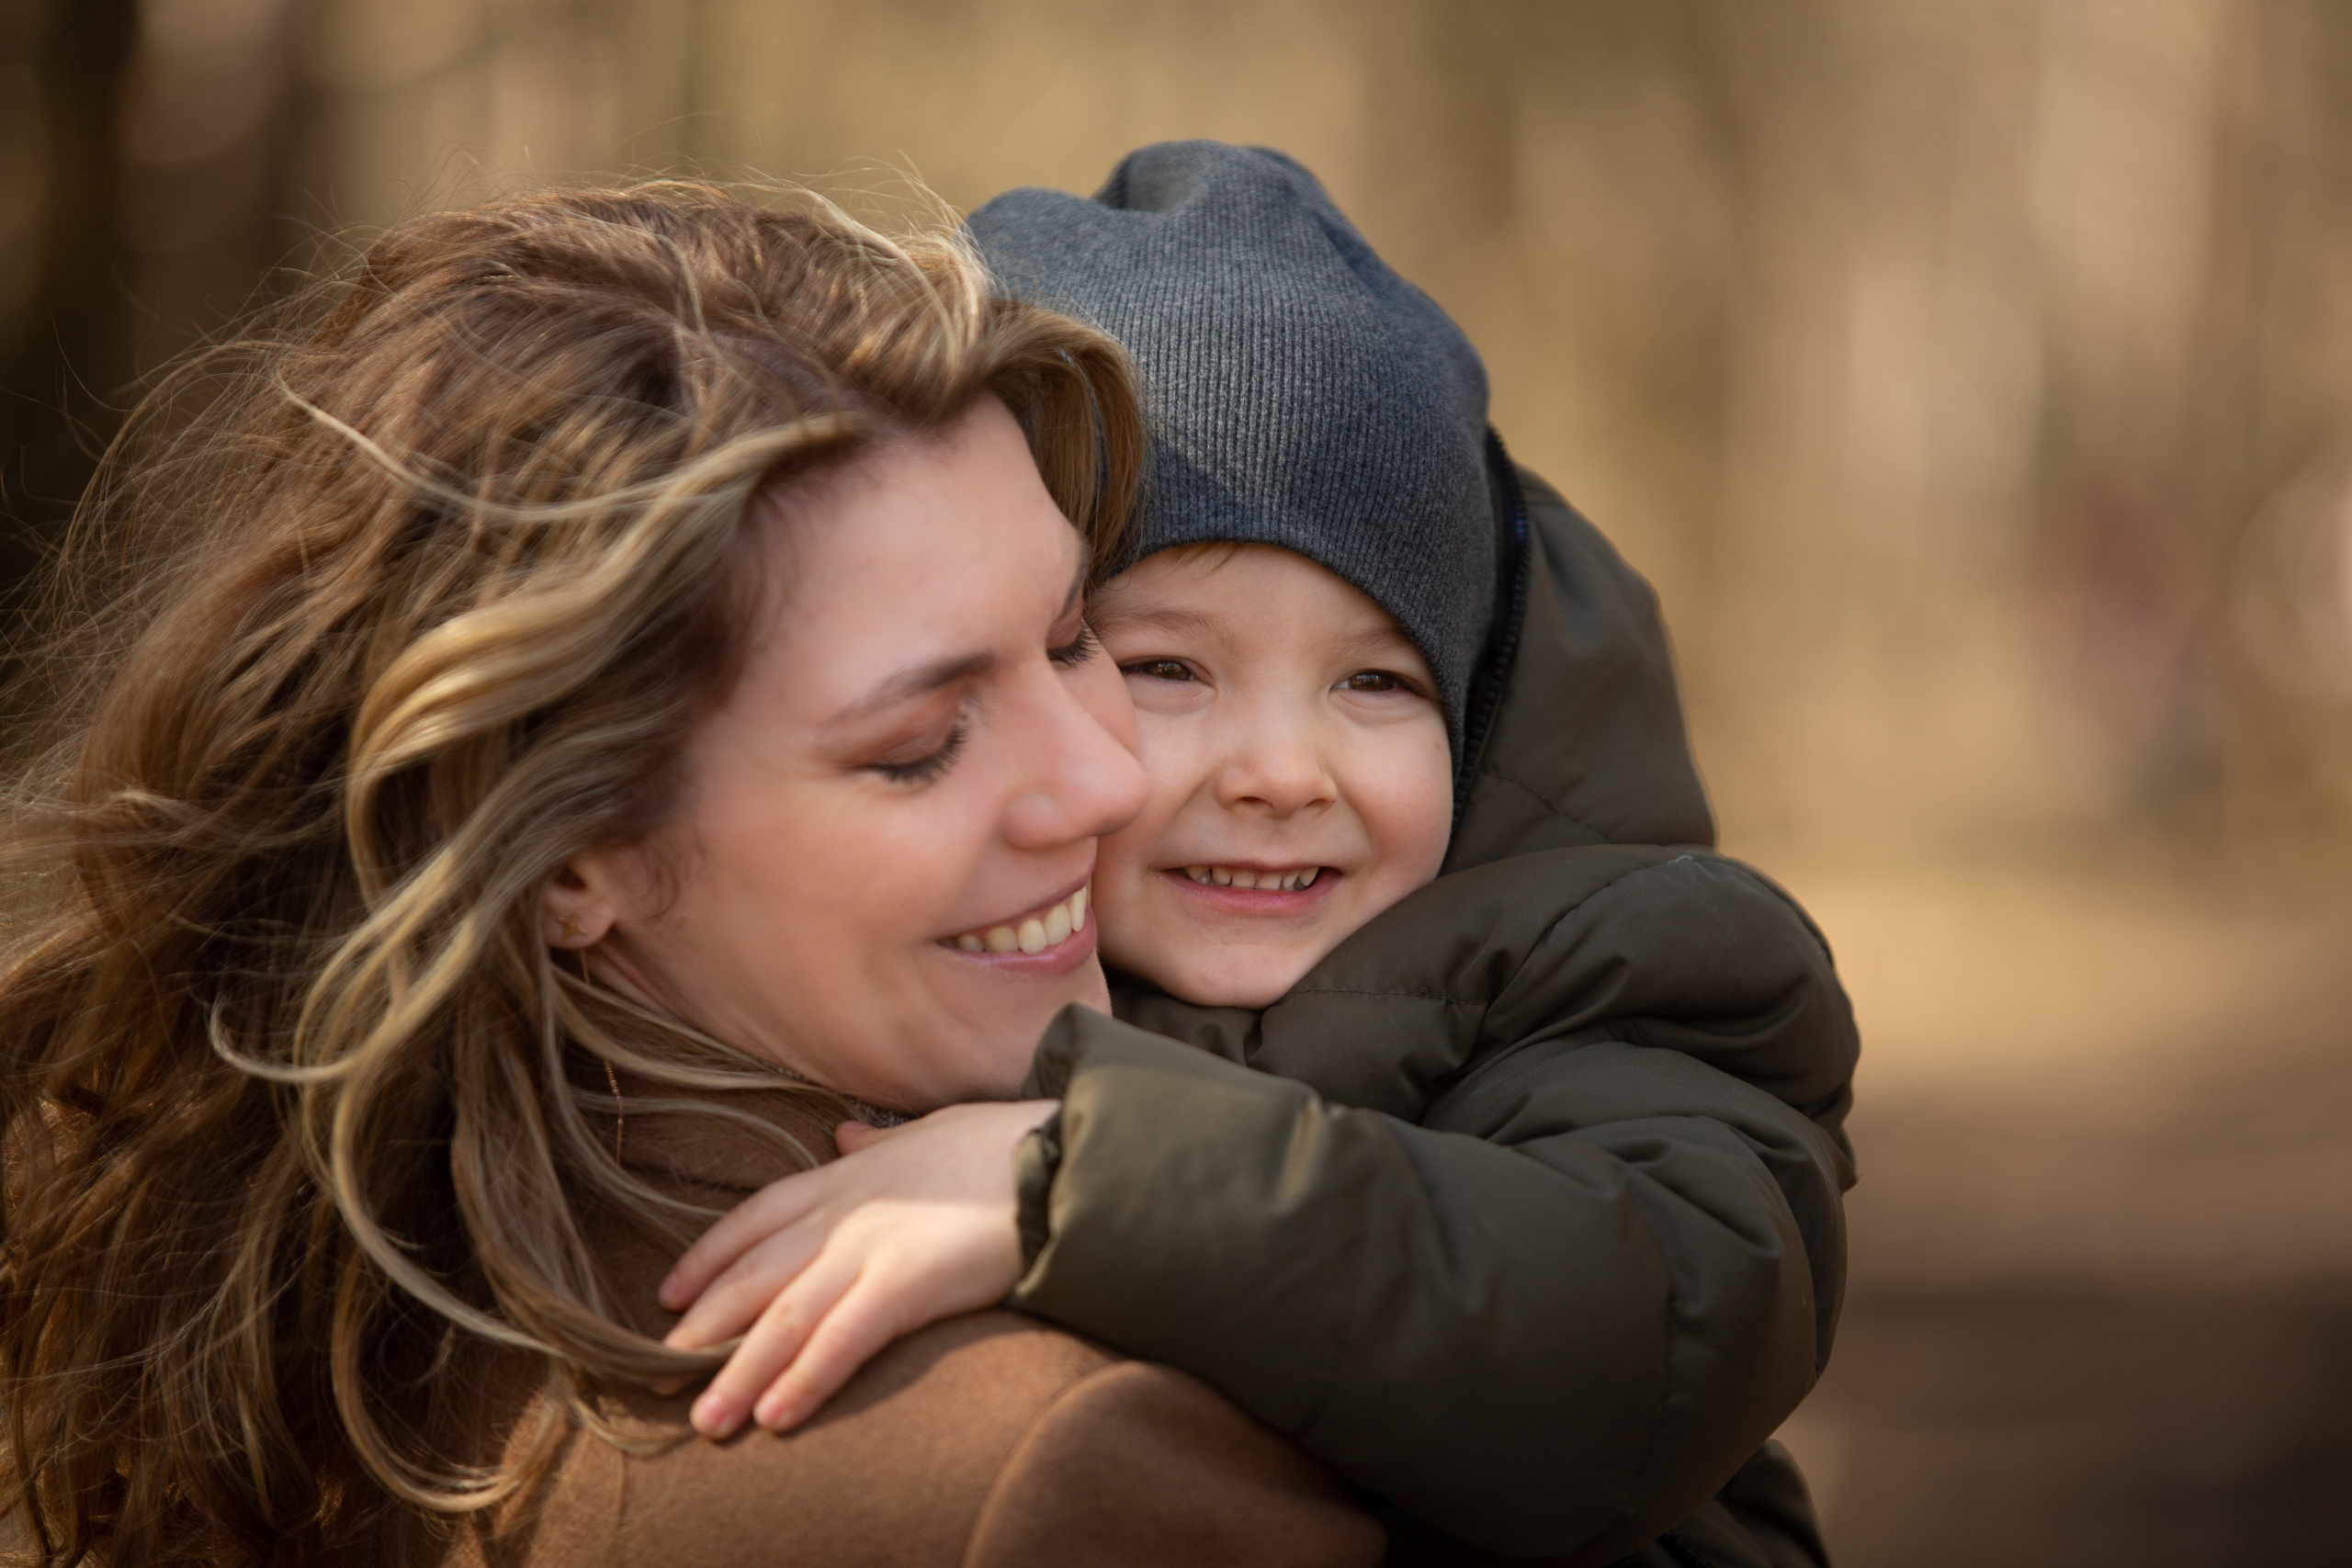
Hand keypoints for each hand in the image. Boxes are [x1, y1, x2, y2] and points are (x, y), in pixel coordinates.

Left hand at [655, 1098, 1056, 1438]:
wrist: (1066, 1154)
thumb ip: (881, 1142)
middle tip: (661, 1371)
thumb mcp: (931, 1130)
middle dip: (704, 1327)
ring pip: (784, 1317)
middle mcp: (846, 1211)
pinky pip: (842, 1340)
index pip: (757, 1216)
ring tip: (706, 1422)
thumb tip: (844, 1135)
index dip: (710, 1255)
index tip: (671, 1292)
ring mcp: (873, 1246)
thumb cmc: (1009, 1144)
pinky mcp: (908, 1282)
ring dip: (738, 1373)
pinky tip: (775, 1417)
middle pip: (754, 1275)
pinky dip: (805, 1379)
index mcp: (849, 1173)